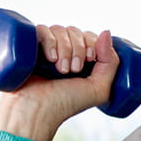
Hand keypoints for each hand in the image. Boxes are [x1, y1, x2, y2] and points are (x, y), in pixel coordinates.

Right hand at [0, 28, 119, 140]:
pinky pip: (42, 29)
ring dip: (65, 48)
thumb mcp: (98, 89)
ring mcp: (45, 48)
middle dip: (78, 48)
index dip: (92, 43)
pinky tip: (50, 58)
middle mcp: (62, 52)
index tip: (90, 59)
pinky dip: (49, 41)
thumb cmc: (65, 104)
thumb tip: (106, 32)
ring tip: (60, 70)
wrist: (36, 111)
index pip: (89, 36)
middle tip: (73, 69)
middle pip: (75, 31)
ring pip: (60, 29)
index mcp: (79, 60)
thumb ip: (110, 64)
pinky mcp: (30, 45)